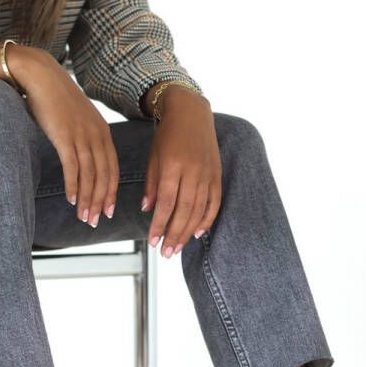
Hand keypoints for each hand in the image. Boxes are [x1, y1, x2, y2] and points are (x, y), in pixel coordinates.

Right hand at [9, 46, 117, 226]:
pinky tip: (71, 200)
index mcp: (102, 132)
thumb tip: (82, 158)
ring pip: (90, 174)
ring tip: (84, 217)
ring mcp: (81, 135)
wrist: (40, 75)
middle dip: (100, 201)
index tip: (108, 210)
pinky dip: (73, 185)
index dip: (110, 191)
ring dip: (87, 199)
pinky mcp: (64, 136)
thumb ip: (83, 137)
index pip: (112, 168)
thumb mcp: (77, 119)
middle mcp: (96, 134)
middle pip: (103, 175)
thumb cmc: (55, 99)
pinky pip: (73, 166)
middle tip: (95, 221)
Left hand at [141, 87, 220, 256]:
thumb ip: (151, 185)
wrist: (191, 113)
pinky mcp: (217, 174)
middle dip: (174, 234)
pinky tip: (198, 233)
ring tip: (178, 248)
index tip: (153, 241)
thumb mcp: (154, 157)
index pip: (166, 203)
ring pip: (199, 209)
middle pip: (184, 210)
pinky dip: (208, 219)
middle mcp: (193, 171)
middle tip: (166, 253)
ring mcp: (207, 173)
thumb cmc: (167, 135)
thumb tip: (148, 211)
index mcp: (173, 166)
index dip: (159, 224)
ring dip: (188, 232)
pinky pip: (215, 201)